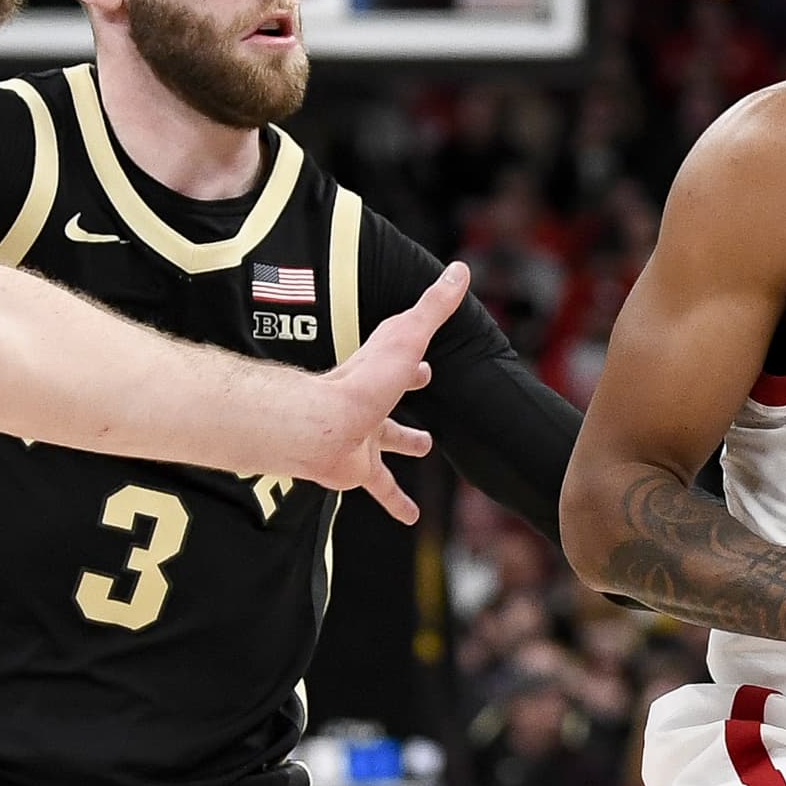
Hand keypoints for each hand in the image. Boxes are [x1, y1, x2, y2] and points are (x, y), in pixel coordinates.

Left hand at [290, 262, 451, 516]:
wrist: (324, 426)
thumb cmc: (365, 379)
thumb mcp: (408, 335)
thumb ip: (434, 306)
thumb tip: (461, 269)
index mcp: (381, 369)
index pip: (401, 354)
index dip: (415, 352)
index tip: (427, 352)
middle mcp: (371, 400)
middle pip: (393, 392)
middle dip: (409, 386)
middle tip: (426, 381)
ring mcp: (364, 434)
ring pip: (387, 440)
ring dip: (404, 442)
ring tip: (423, 447)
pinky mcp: (359, 468)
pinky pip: (381, 487)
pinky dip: (397, 502)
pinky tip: (411, 517)